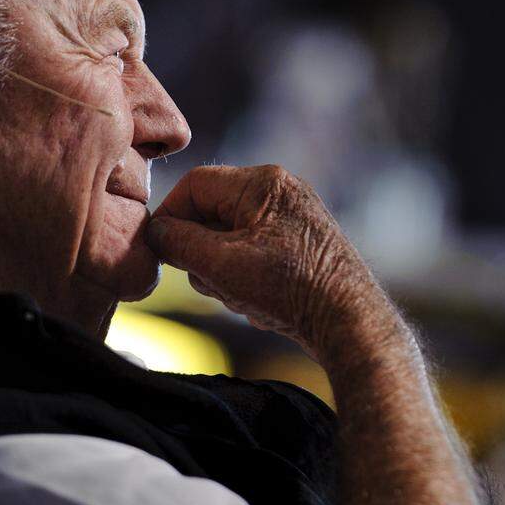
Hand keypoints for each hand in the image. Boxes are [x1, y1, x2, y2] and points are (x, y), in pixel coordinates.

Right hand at [146, 165, 391, 360]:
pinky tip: (260, 301)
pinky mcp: (300, 245)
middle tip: (210, 281)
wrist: (349, 322)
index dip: (170, 216)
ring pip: (230, 236)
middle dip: (201, 250)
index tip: (160, 249)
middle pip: (212, 211)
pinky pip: (253, 252)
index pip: (194, 184)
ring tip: (241, 295)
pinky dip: (245, 276)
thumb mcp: (219, 264)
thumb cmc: (289, 288)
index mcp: (263, 182)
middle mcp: (281, 191)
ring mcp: (293, 218)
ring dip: (222, 269)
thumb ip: (178, 241)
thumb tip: (155, 233)